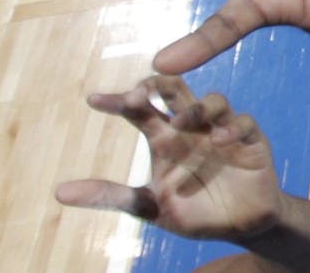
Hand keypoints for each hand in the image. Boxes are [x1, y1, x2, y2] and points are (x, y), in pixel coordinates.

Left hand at [55, 76, 282, 241]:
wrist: (239, 226)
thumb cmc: (193, 211)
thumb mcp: (149, 206)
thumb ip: (110, 196)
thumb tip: (58, 193)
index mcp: (165, 138)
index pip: (139, 110)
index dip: (119, 102)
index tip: (93, 100)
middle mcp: (191, 127)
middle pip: (175, 91)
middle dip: (159, 83)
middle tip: (142, 90)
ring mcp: (221, 131)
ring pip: (212, 101)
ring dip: (196, 107)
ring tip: (183, 123)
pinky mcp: (250, 141)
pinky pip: (243, 123)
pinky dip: (232, 127)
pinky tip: (220, 141)